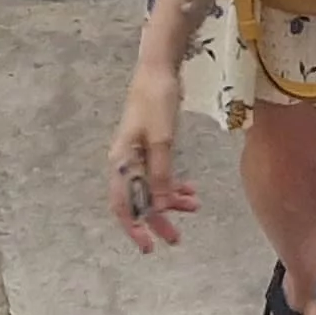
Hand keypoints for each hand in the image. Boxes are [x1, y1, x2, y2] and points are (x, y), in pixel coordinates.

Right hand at [108, 61, 199, 250]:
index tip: (148, 245)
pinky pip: (160, 174)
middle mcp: (126, 161)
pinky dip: (174, 184)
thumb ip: (161, 174)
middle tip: (176, 238)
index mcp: (122, 160)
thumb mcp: (162, 139)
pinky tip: (190, 190)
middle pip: (139, 200)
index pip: (122, 204)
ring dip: (170, 202)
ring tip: (194, 207)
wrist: (159, 69)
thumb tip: (161, 207)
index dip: (134, 227)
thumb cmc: (156, 100)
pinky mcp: (150, 146)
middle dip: (157, 220)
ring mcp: (138, 154)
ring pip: (152, 188)